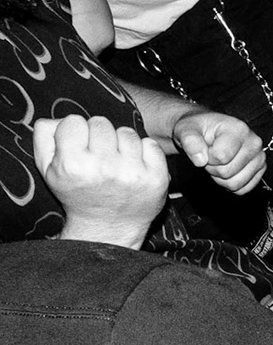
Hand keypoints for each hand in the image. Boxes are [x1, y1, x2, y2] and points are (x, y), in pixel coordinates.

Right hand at [35, 114, 169, 245]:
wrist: (107, 226)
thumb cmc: (77, 192)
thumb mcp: (48, 169)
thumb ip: (45, 137)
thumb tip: (58, 118)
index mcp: (73, 165)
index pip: (75, 121)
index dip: (77, 132)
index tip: (80, 147)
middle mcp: (103, 168)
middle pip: (101, 123)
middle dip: (99, 136)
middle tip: (99, 156)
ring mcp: (132, 173)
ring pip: (127, 132)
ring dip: (122, 143)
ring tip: (116, 161)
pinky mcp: (156, 178)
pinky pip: (151, 144)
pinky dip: (144, 150)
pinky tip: (135, 165)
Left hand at [173, 111, 266, 194]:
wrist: (206, 131)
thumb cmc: (198, 130)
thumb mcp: (186, 130)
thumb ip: (190, 141)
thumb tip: (200, 160)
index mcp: (239, 129)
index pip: (221, 157)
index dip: (206, 157)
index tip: (203, 148)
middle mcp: (254, 143)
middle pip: (227, 172)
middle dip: (212, 168)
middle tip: (209, 157)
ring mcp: (259, 158)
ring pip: (235, 184)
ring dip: (219, 178)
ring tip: (217, 163)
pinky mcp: (260, 170)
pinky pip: (242, 190)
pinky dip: (229, 184)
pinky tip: (225, 169)